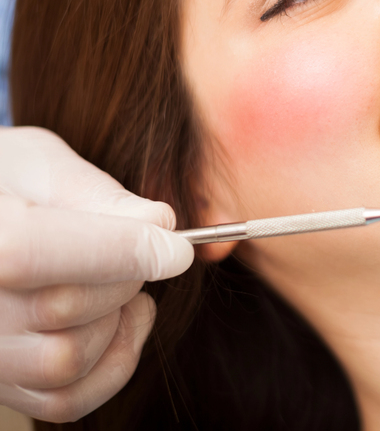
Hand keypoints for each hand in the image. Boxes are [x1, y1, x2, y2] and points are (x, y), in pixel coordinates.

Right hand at [0, 127, 193, 421]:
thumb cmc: (7, 181)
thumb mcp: (40, 165)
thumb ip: (97, 193)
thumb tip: (160, 222)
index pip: (33, 253)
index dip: (117, 250)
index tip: (177, 248)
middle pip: (62, 308)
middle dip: (123, 276)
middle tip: (137, 246)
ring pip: (65, 361)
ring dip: (115, 321)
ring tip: (118, 281)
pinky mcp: (1, 384)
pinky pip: (67, 399)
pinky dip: (112, 363)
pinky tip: (118, 319)